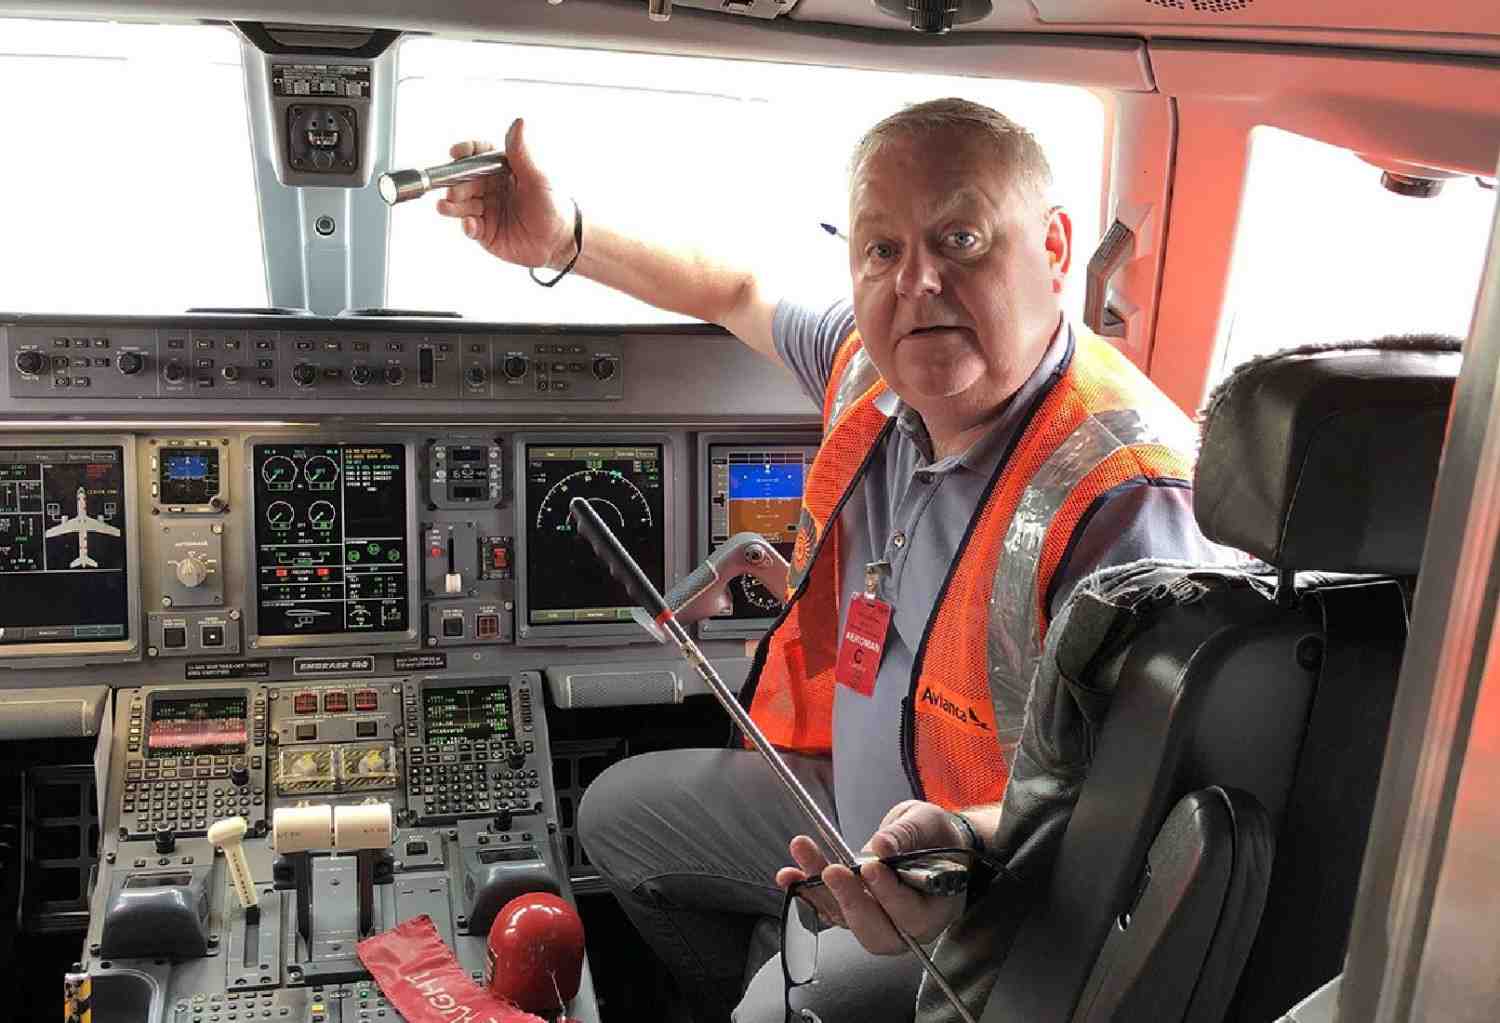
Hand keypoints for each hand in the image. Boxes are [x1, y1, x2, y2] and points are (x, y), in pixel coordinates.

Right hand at [434, 118, 575, 269]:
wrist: (559, 241)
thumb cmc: (552, 205)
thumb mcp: (537, 178)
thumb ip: (522, 153)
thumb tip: (519, 121)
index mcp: (500, 169)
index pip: (478, 155)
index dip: (466, 152)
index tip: (456, 152)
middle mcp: (489, 187)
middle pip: (464, 180)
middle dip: (455, 183)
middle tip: (454, 190)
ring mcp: (485, 208)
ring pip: (462, 203)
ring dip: (452, 205)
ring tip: (446, 206)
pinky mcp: (484, 231)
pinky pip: (470, 227)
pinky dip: (467, 226)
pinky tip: (470, 225)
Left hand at [774, 800, 968, 953]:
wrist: (928, 842)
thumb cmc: (936, 837)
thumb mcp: (928, 825)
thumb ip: (908, 836)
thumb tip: (882, 845)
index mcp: (934, 912)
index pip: (910, 914)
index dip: (889, 894)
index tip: (871, 868)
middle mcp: (904, 928)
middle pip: (875, 931)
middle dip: (850, 901)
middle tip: (832, 871)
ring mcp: (876, 922)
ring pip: (846, 919)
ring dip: (819, 891)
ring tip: (800, 863)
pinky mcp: (853, 911)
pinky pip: (829, 909)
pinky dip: (807, 893)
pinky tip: (788, 875)